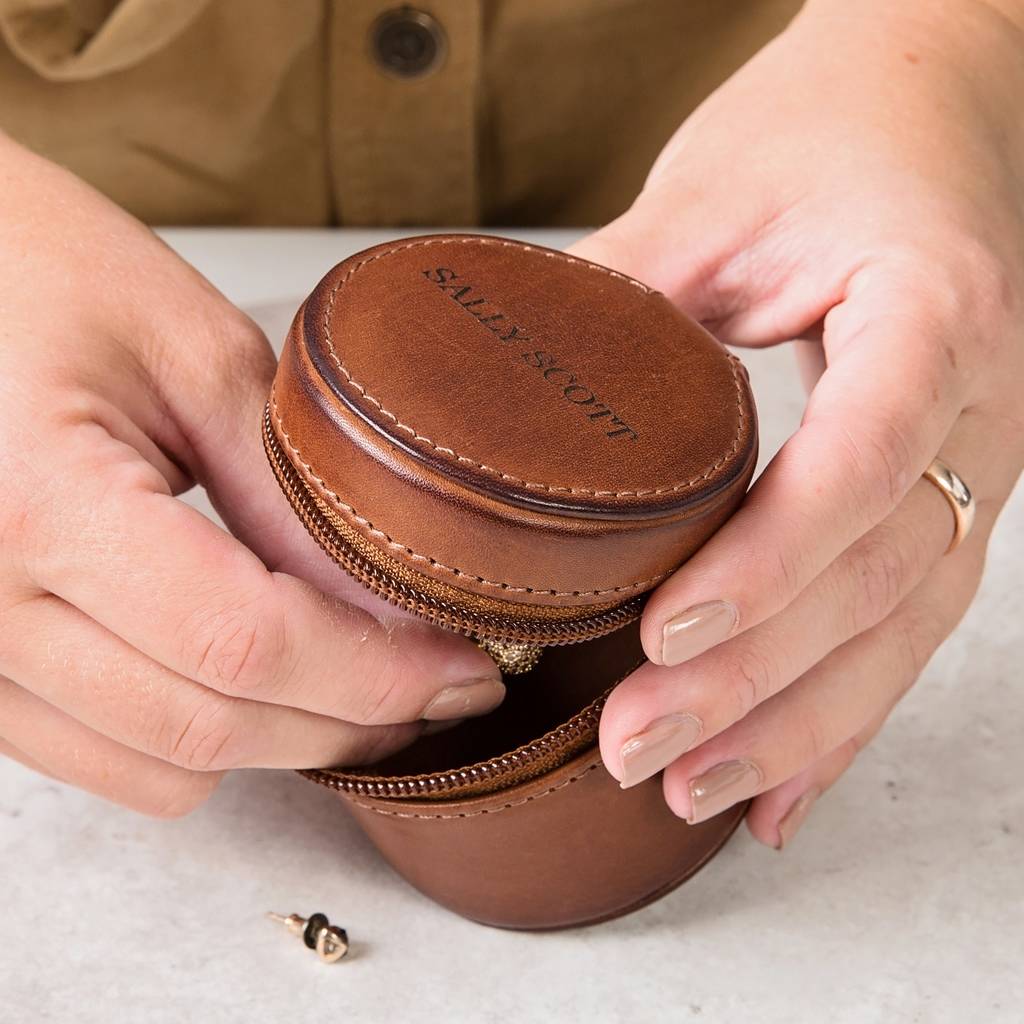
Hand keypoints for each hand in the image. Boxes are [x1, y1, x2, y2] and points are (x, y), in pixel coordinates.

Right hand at [0, 135, 503, 815]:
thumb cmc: (40, 271)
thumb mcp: (192, 357)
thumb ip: (288, 500)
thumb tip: (389, 612)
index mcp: (35, 503)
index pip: (243, 643)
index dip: (375, 675)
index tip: (462, 672)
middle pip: (211, 726)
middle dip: (352, 721)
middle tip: (441, 688)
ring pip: (161, 769)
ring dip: (283, 742)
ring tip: (360, 683)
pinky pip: (105, 761)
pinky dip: (203, 742)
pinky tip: (261, 683)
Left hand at [570, 0, 1023, 845]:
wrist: (923, 102)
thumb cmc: (829, 128)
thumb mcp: (712, 196)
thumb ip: (621, 300)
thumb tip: (501, 399)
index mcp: (933, 309)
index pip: (869, 454)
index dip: (775, 555)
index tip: (668, 627)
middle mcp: (976, 404)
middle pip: (881, 570)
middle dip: (759, 677)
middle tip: (639, 748)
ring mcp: (973, 460)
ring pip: (901, 623)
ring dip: (796, 722)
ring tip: (690, 788)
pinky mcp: (941, 493)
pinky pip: (905, 621)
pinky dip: (841, 711)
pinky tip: (780, 783)